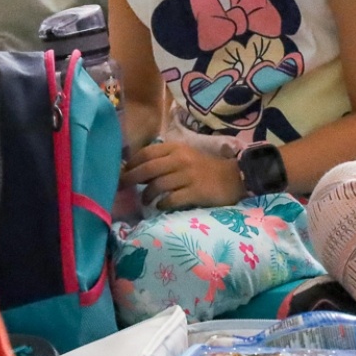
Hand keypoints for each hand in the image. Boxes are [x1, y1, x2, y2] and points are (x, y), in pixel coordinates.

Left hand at [123, 139, 244, 210]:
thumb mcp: (184, 156)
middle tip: (121, 187)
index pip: (146, 153)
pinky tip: (160, 206)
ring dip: (147, 195)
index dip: (131, 163)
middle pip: (148, 169)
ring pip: (157, 185)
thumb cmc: (204, 168)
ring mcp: (188, 176)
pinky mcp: (196, 192)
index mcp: (175, 148)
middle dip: (131, 179)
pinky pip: (172, 199)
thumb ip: (163, 160)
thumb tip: (136, 170)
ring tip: (145, 201)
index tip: (122, 172)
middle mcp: (180, 160)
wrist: (234, 177)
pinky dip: (162, 204)